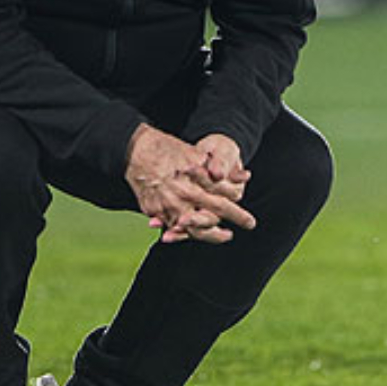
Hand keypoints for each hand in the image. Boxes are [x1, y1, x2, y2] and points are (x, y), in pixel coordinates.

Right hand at [124, 123, 254, 243]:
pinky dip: (184, 232)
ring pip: (192, 229)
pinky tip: (195, 232)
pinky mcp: (153, 210)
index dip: (237, 211)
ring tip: (225, 236)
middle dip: (229, 226)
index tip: (249, 219)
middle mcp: (182, 196)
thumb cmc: (169, 149)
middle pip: (210, 218)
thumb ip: (220, 168)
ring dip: (210, 235)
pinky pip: (171, 226)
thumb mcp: (197, 153)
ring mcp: (166, 205)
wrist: (136, 151)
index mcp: (195, 182)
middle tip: (247, 226)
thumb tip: (245, 177)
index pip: (222, 201)